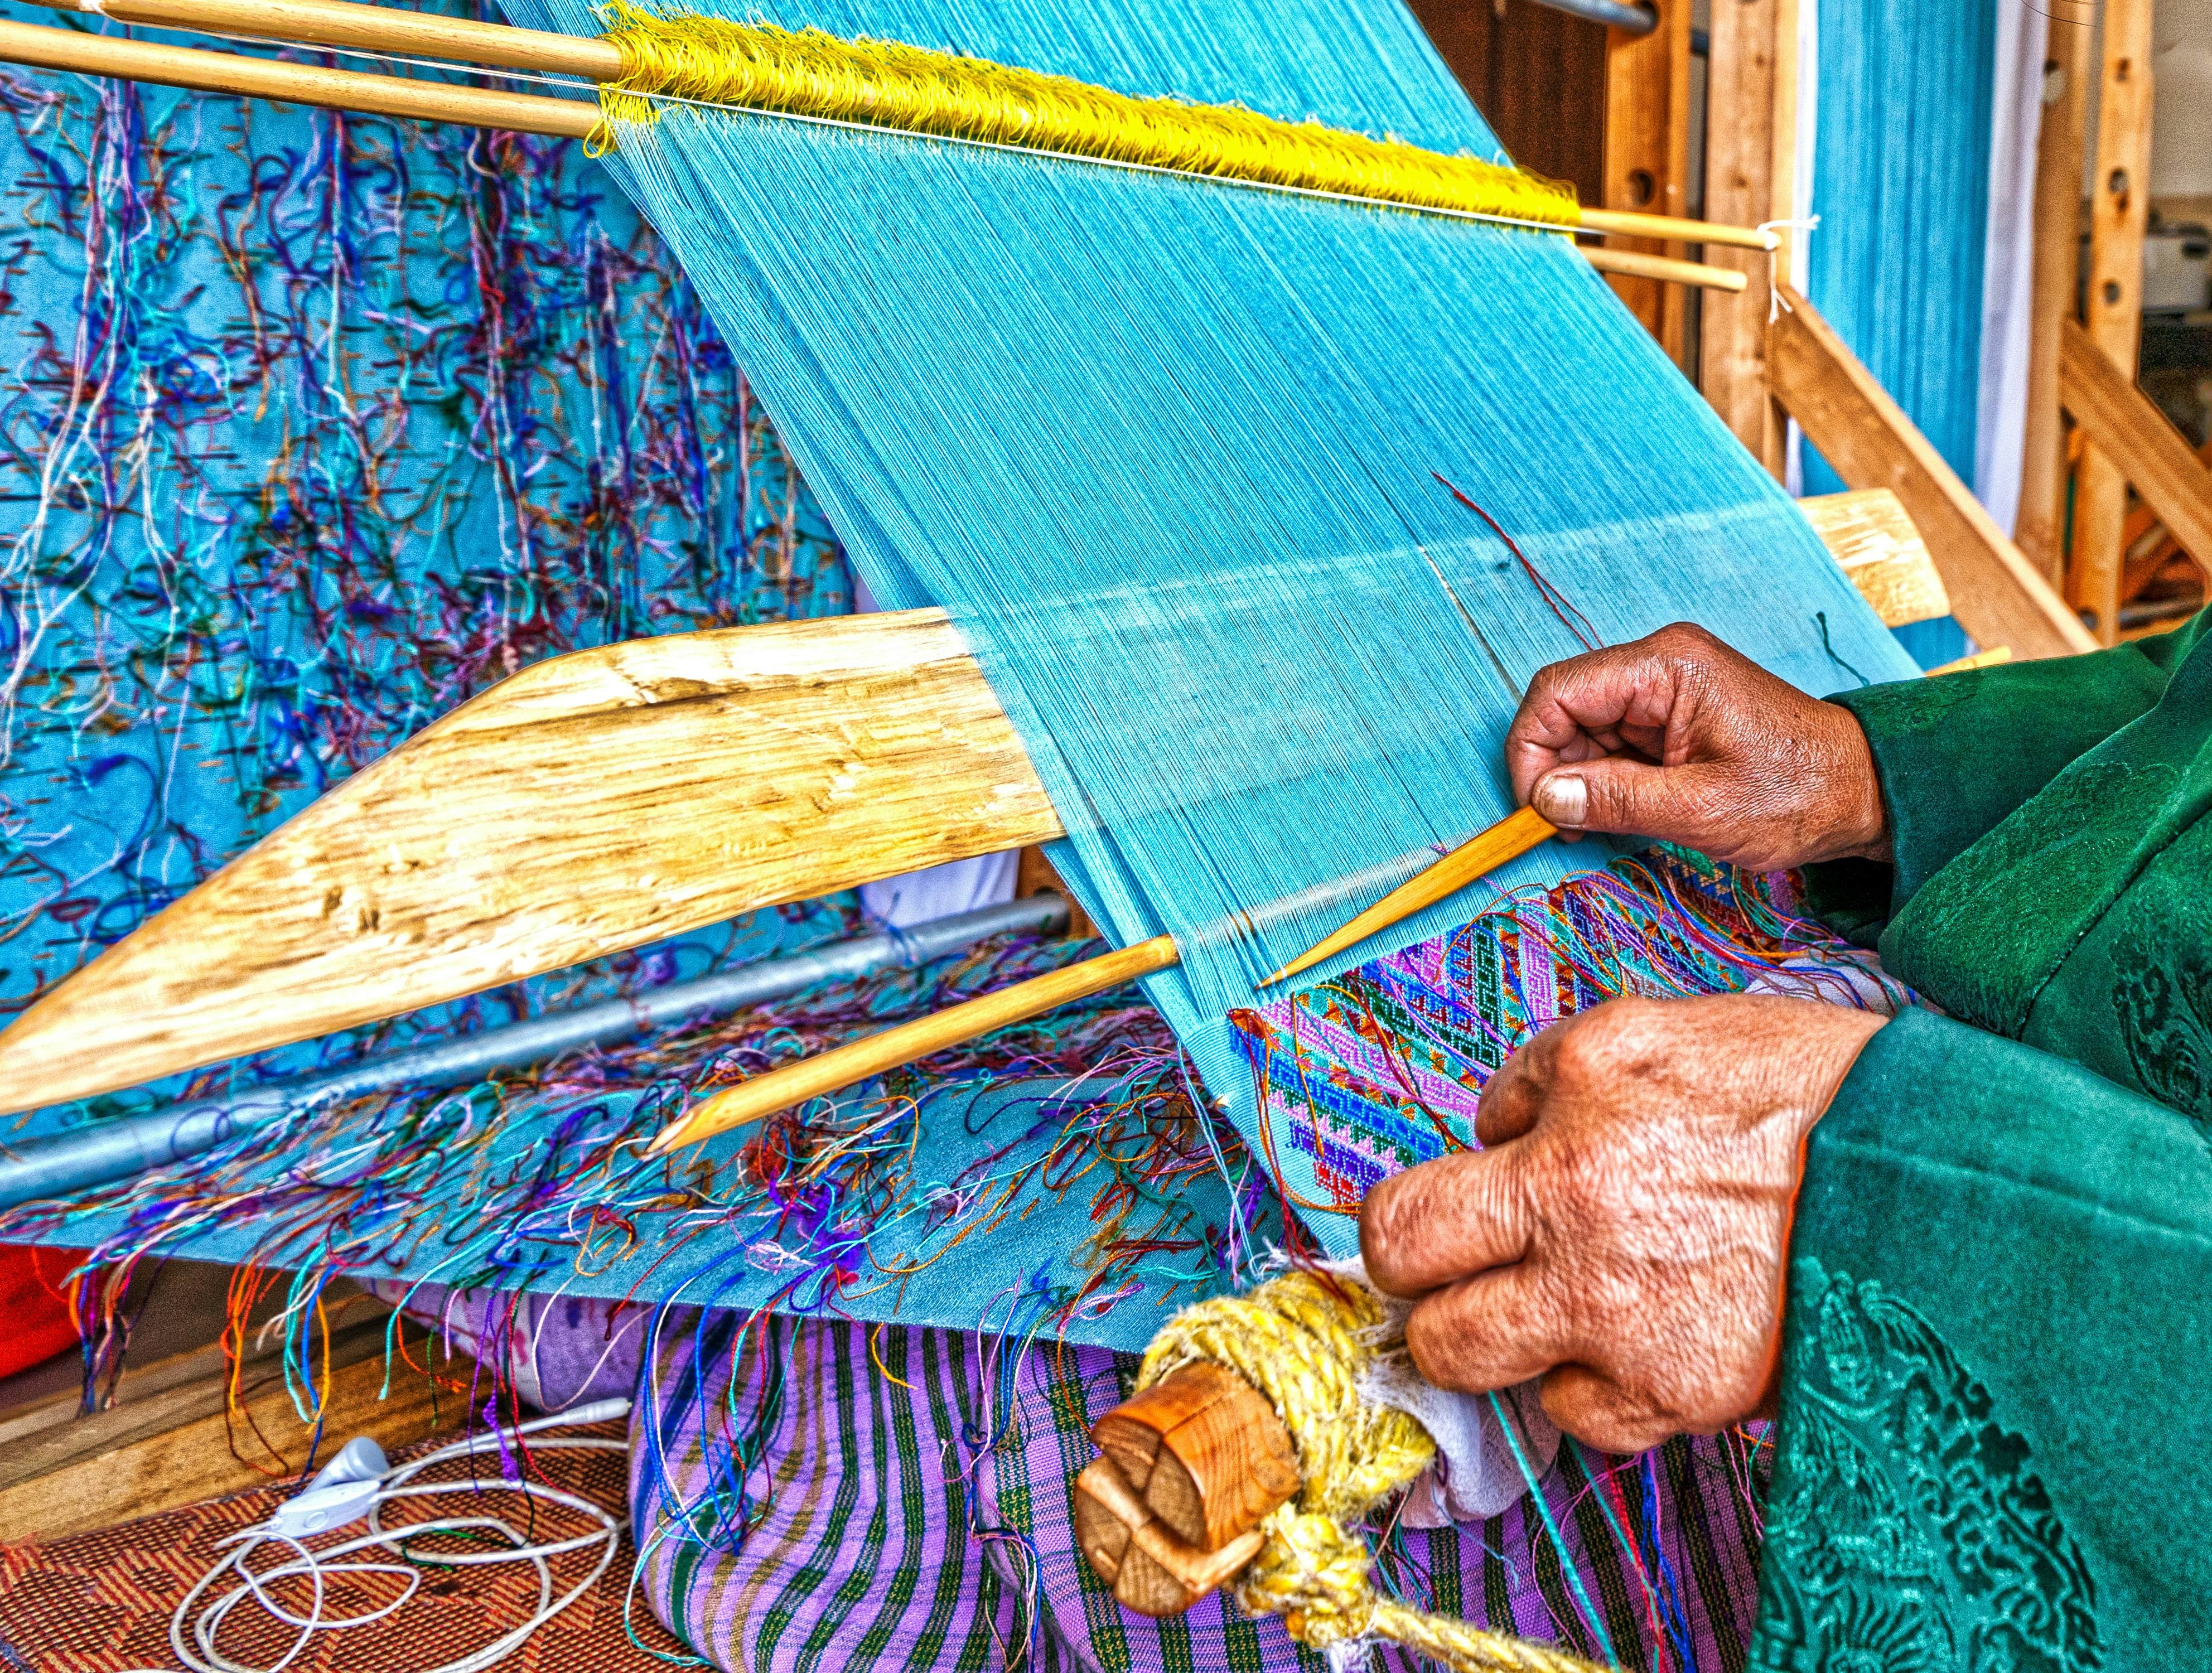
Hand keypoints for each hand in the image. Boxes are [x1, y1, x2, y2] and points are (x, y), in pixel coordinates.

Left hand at [1359, 994, 1884, 1453]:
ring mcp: (1620, 1313)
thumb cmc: (1801, 1097)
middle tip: (1467, 1269)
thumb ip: (1545, 1081)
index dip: (1408, 1219)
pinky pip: (1578, 1417)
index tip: (1432, 1222)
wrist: (1938, 1186)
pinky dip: (1595, 1387)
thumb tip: (1488, 1135)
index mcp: (1571, 1109)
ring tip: (1564, 1303)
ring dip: (1501, 1338)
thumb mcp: (1656, 1034)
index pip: (1407, 1198)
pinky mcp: (1677, 1390)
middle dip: (1423, 1282)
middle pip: (1408, 1284)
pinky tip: (1644, 1338)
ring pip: (1472, 1362)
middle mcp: (1577, 1209)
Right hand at [1505, 622, 1890, 870]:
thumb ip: (1617, 801)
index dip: (1531, 750)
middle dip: (1557, 771)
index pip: (1557, 691)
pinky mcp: (1673, 716)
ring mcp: (1665, 690)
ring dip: (1582, 782)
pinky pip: (1613, 744)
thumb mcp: (1702, 810)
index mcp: (1666, 667)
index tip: (1538, 808)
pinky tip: (1626, 814)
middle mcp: (1660, 665)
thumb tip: (1545, 799)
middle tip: (1571, 828)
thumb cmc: (1799, 796)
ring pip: (1584, 732)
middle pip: (1566, 710)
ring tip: (1607, 826)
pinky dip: (1607, 783)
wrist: (1864, 794)